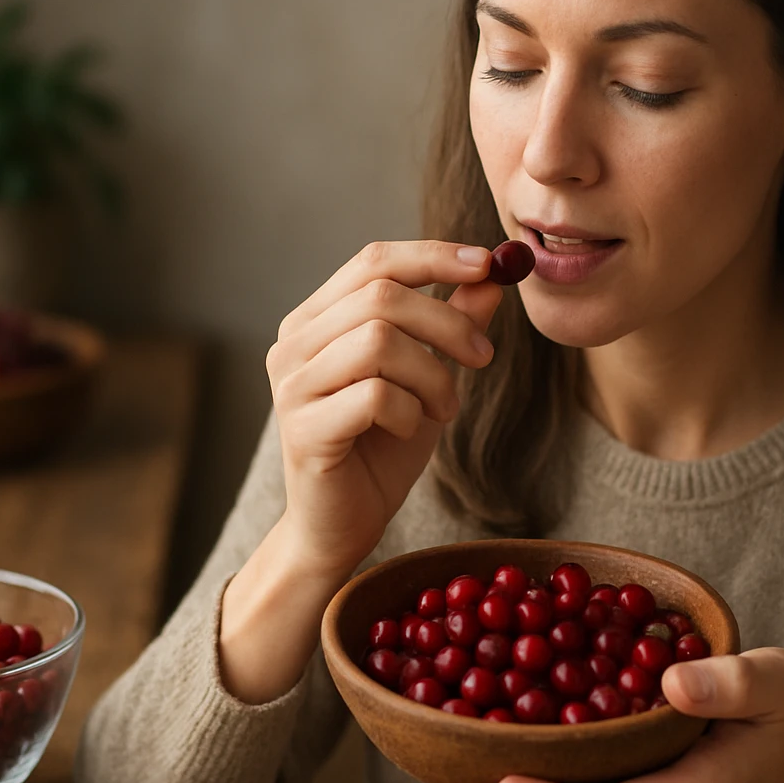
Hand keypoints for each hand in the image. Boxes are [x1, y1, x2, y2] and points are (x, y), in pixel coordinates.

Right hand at [265, 240, 504, 576]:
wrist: (343, 525)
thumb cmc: (381, 448)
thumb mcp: (427, 378)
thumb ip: (451, 325)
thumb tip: (491, 276)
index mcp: (317, 319)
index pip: (373, 262)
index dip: (432, 256)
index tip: (488, 263)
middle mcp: (293, 343)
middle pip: (381, 295)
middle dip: (448, 322)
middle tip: (483, 358)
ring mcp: (292, 385)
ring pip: (379, 339)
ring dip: (432, 373)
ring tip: (444, 407)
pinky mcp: (303, 429)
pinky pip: (375, 395)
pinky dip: (410, 410)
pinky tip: (411, 429)